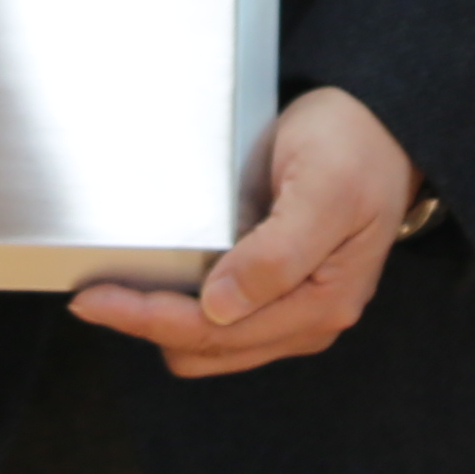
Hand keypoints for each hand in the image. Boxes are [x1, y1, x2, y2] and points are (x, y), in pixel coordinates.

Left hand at [69, 85, 413, 377]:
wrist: (383, 126)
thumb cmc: (355, 148)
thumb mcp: (322, 190)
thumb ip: (277, 255)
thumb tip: (221, 307)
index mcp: (321, 303)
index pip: (214, 331)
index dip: (146, 318)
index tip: (92, 299)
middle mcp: (307, 320)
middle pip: (203, 347)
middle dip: (147, 323)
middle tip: (97, 288)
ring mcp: (294, 311)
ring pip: (206, 343)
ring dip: (163, 319)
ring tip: (122, 283)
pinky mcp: (280, 294)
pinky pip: (218, 322)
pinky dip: (181, 307)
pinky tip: (161, 277)